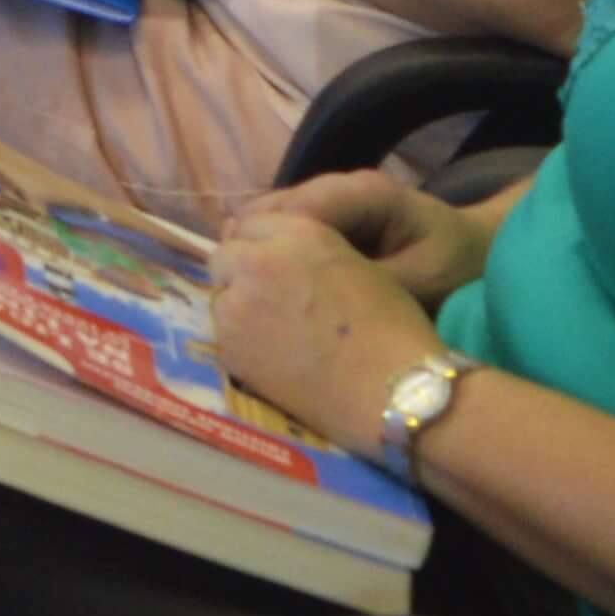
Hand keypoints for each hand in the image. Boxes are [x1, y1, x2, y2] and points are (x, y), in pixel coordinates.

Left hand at [210, 195, 467, 441]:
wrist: (394, 391)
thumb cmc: (392, 329)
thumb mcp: (355, 265)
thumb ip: (304, 250)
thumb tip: (266, 248)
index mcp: (297, 233)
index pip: (252, 224)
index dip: (264, 247)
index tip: (278, 269)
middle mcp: (257, 261)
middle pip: (226, 256)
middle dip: (242, 272)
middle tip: (273, 301)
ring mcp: (236, 305)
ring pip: (221, 296)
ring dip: (239, 306)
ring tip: (277, 332)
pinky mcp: (229, 348)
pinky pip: (224, 335)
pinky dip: (242, 341)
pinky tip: (275, 357)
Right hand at [232, 162, 497, 303]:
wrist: (477, 254)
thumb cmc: (455, 269)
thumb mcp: (421, 282)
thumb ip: (367, 281)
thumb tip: (308, 292)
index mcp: (366, 194)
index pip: (299, 210)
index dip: (271, 246)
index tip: (258, 290)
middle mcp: (341, 186)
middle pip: (273, 209)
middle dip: (255, 249)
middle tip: (244, 297)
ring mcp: (330, 198)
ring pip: (269, 218)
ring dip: (258, 252)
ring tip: (250, 295)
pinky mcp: (324, 216)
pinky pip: (281, 229)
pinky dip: (270, 254)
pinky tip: (268, 287)